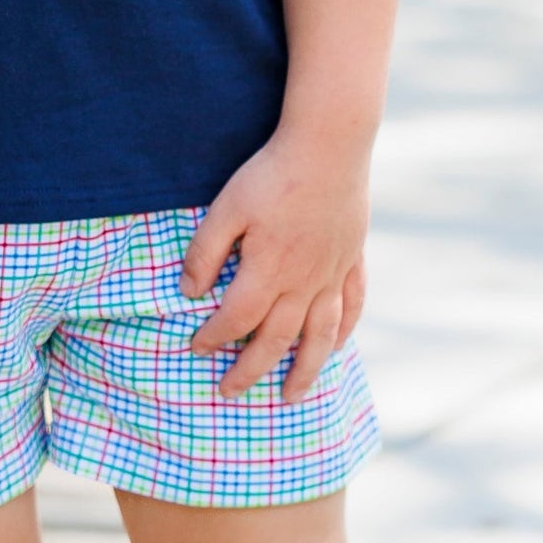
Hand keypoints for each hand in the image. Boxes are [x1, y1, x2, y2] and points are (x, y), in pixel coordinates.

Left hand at [180, 127, 369, 401]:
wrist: (329, 146)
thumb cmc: (271, 174)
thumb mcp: (226, 207)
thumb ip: (205, 252)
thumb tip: (189, 293)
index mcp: (268, 271)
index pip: (235, 320)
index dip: (213, 338)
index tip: (196, 349)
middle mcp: (303, 283)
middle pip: (275, 340)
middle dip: (250, 371)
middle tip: (230, 393)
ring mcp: (332, 273)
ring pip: (319, 336)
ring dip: (304, 370)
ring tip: (291, 397)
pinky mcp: (352, 258)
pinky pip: (352, 306)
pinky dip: (343, 332)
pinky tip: (335, 347)